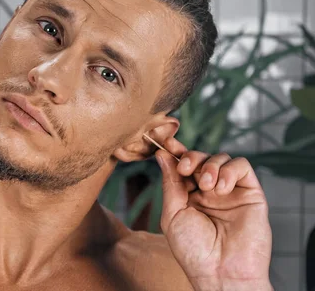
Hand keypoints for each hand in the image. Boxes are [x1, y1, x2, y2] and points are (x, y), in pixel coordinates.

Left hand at [155, 137, 272, 290]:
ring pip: (221, 158)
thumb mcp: (173, 213)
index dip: (174, 152)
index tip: (164, 142)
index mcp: (188, 195)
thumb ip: (171, 183)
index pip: (182, 166)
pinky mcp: (250, 193)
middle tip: (185, 168)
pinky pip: (242, 166)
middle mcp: (209, 191)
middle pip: (200, 157)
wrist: (221, 271)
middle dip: (190, 156)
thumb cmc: (194, 249)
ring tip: (206, 186)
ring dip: (210, 165)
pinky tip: (221, 188)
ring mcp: (230, 191)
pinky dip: (229, 170)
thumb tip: (162, 155)